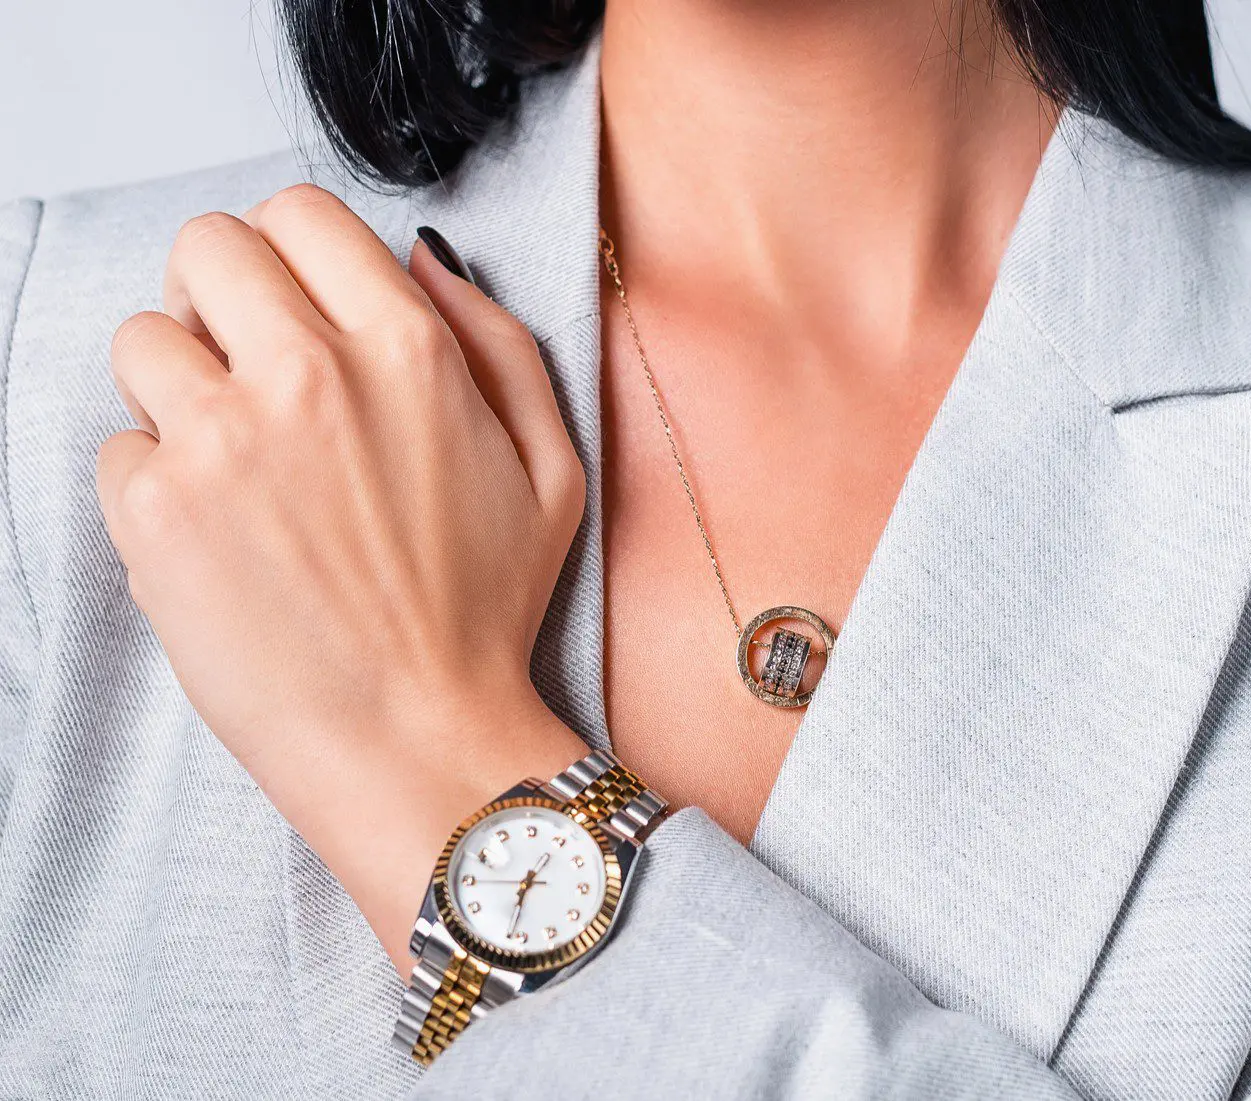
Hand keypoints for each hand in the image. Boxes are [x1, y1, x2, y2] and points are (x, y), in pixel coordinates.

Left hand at [96, 185, 591, 973]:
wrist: (415, 737)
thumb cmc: (483, 613)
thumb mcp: (550, 466)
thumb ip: (497, 341)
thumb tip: (423, 260)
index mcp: (408, 350)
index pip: (300, 212)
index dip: (291, 253)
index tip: (294, 305)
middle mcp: (310, 374)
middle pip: (205, 246)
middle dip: (221, 297)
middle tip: (248, 369)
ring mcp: (223, 439)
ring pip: (143, 338)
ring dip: (179, 388)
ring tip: (232, 465)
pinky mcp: (157, 510)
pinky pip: (118, 445)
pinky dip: (155, 483)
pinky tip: (218, 536)